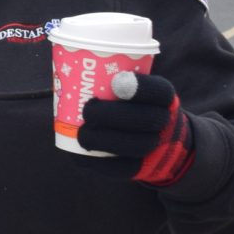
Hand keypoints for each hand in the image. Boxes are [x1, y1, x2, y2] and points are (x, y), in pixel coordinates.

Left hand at [80, 71, 194, 185]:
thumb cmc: (128, 105)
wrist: (154, 140)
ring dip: (106, 140)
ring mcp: (157, 146)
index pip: (160, 91)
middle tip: (88, 110)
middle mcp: (165, 121)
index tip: (116, 81)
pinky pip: (125, 168)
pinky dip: (102, 162)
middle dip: (114, 115)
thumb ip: (108, 78)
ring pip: (138, 145)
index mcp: (163, 98)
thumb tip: (67, 64)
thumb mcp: (128, 86)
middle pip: (148, 119)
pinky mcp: (142, 168)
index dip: (140, 88)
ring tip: (82, 134)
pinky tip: (82, 153)